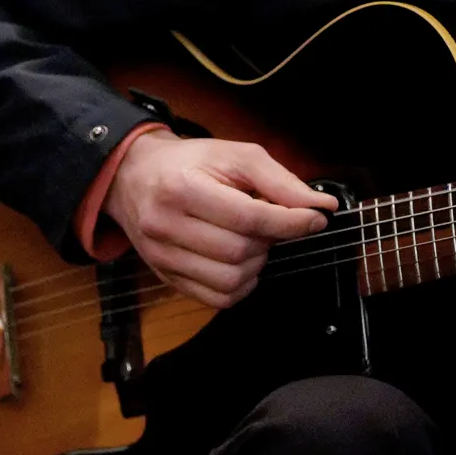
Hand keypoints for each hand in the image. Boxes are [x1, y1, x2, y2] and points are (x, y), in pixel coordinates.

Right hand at [106, 131, 337, 307]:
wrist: (134, 177)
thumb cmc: (189, 163)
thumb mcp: (235, 155)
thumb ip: (280, 180)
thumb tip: (321, 206)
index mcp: (182, 188)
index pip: (249, 217)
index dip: (291, 222)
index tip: (315, 218)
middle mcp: (166, 226)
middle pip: (240, 251)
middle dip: (271, 239)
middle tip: (273, 222)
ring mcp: (163, 257)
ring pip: (230, 280)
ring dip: (257, 263)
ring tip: (254, 240)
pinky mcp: (166, 277)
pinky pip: (217, 298)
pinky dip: (241, 285)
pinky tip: (241, 261)